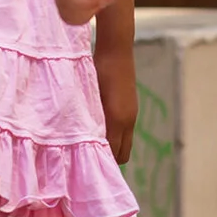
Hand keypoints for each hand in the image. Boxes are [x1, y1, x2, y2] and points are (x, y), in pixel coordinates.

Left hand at [94, 43, 138, 167]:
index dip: (102, 162)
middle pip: (123, 154)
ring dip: (113, 146)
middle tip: (89, 156)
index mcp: (117, 120)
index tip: (86, 164)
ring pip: (125, 143)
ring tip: (93, 142)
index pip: (114, 154)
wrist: (116, 51)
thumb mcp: (91, 98)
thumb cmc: (99, 71)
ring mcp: (132, 115)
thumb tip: (84, 143)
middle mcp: (128, 121)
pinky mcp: (132, 109)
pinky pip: (126, 132)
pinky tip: (100, 127)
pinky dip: (116, 135)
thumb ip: (90, 122)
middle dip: (109, 158)